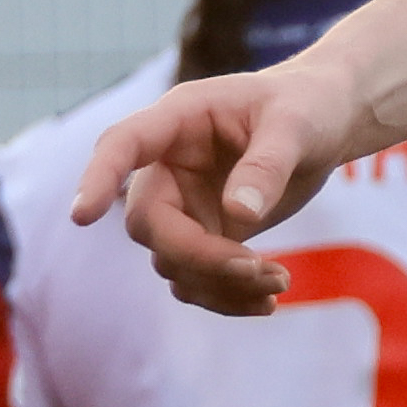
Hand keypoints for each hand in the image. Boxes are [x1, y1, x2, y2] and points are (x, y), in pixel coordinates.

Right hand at [87, 58, 374, 321]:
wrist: (324, 123)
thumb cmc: (306, 107)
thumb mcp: (295, 127)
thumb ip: (267, 166)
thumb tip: (239, 216)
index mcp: (179, 121)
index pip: (122, 145)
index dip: (98, 178)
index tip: (82, 216)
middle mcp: (169, 166)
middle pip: (149, 223)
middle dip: (198, 256)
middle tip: (261, 270)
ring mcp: (182, 204)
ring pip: (171, 261)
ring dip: (220, 284)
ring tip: (280, 281)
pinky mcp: (205, 235)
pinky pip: (196, 279)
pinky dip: (227, 297)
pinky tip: (269, 299)